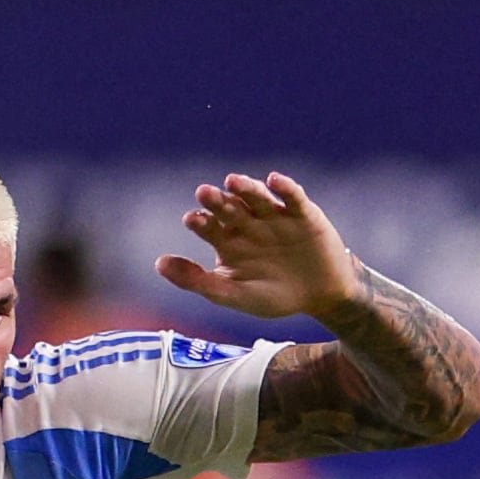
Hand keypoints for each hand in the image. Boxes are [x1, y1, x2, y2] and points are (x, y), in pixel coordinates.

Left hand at [154, 172, 364, 323]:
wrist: (321, 296)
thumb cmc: (274, 296)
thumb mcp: (234, 295)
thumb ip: (197, 281)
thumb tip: (159, 263)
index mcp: (227, 240)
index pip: (208, 225)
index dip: (199, 221)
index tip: (192, 220)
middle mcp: (248, 222)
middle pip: (229, 207)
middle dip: (217, 200)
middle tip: (205, 194)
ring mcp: (274, 215)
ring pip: (257, 197)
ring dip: (246, 188)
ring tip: (233, 182)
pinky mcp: (302, 212)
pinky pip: (293, 197)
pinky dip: (285, 187)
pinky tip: (275, 181)